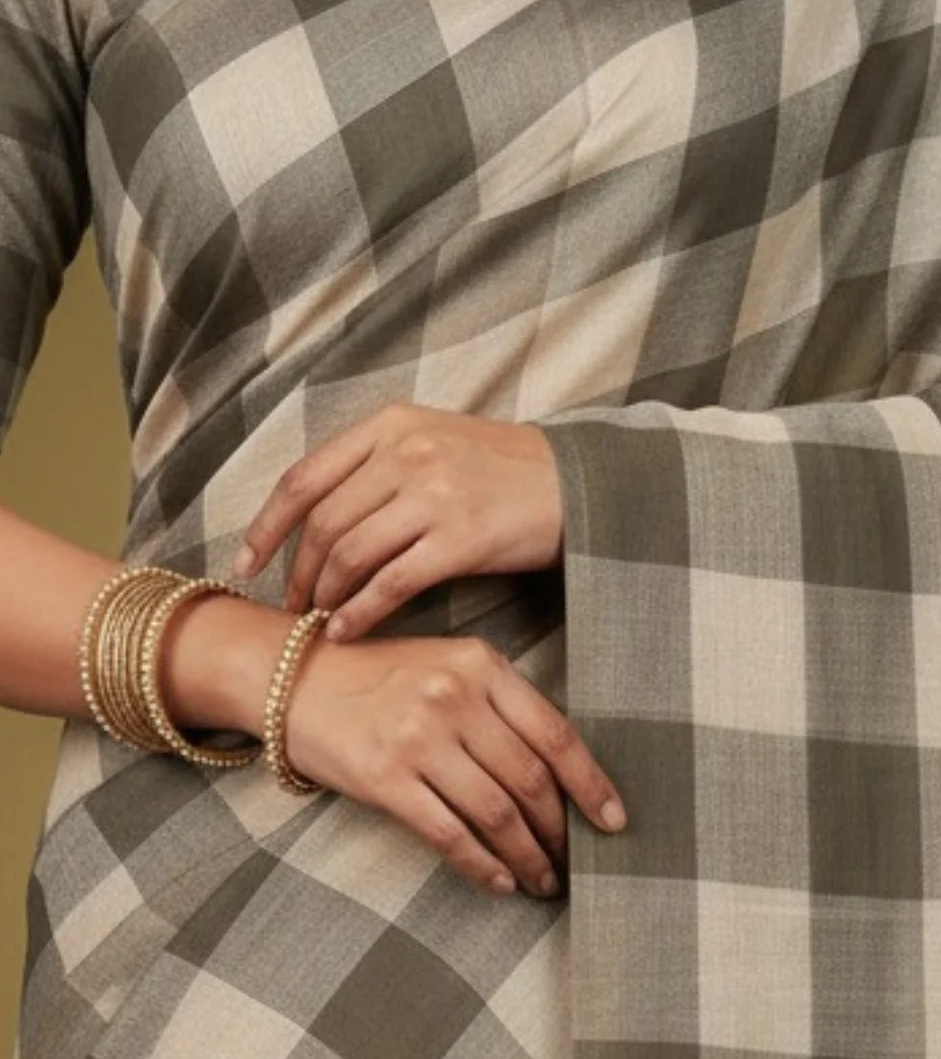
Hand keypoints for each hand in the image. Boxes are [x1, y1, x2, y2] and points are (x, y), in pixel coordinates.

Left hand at [231, 402, 562, 640]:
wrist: (576, 483)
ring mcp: (434, 494)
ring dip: (325, 596)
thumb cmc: (502, 469)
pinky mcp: (461, 538)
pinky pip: (390, 583)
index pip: (304, 478)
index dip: (265, 526)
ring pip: (349, 554)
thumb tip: (316, 512)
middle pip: (322, 523)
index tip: (246, 563)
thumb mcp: (434, 440)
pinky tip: (348, 631)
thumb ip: (376, 463)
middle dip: (296, 572)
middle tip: (291, 605)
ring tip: (318, 621)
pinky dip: (360, 613)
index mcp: (391, 426)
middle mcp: (406, 453)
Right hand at [277, 632, 627, 897]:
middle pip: (529, 780)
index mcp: (480, 665)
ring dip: (528, 856)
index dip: (591, 783)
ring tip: (543, 880)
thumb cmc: (378, 675)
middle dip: (559, 831)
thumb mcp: (445, 664)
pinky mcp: (384, 777)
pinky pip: (448, 834)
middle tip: (572, 860)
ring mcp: (418, 737)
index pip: (554, 733)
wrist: (292, 677)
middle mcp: (454, 697)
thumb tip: (554, 772)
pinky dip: (482, 866)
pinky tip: (500, 882)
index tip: (613, 820)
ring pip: (495, 813)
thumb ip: (498, 703)